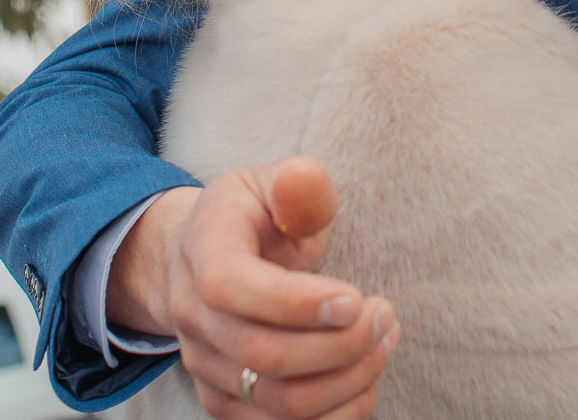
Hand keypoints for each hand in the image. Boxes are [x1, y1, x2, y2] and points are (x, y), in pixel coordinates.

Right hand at [109, 158, 396, 418]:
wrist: (205, 259)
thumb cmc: (254, 217)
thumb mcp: (272, 182)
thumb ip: (298, 184)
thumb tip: (303, 182)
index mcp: (202, 250)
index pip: (231, 287)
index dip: (296, 302)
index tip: (356, 298)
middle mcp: (193, 315)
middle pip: (263, 355)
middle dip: (340, 344)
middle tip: (384, 315)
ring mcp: (205, 365)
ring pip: (277, 401)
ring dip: (347, 380)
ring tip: (383, 340)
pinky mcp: (226, 400)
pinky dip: (336, 413)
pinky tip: (365, 378)